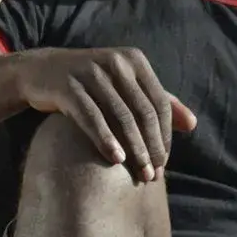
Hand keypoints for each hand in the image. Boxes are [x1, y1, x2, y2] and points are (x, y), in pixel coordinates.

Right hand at [14, 46, 197, 181]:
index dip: (165, 135)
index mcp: (134, 61)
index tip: (164, 163)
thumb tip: (193, 124)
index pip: (160, 103)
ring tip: (139, 174)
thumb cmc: (92, 82)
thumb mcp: (126, 84)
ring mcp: (91, 73)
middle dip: (151, 146)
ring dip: (134, 149)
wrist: (43, 71)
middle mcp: (116, 63)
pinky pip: (91, 116)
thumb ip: (158, 101)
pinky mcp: (68, 86)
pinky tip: (115, 160)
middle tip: (153, 175)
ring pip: (121, 116)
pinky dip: (106, 139)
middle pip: (143, 111)